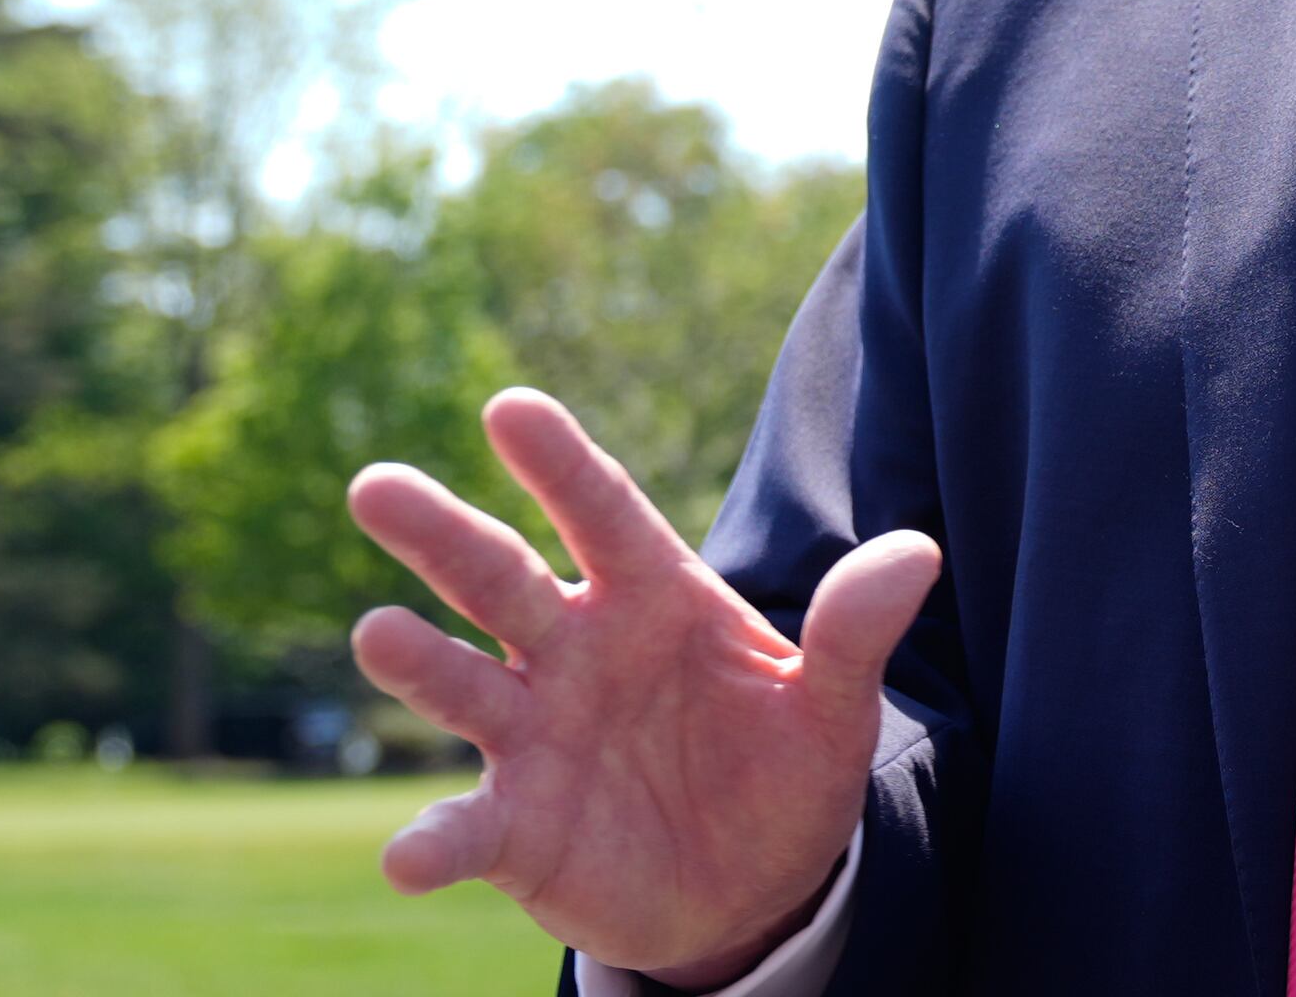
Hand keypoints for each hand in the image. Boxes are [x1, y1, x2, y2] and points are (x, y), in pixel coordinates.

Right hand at [342, 388, 939, 986]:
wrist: (756, 888)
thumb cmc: (782, 767)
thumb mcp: (834, 706)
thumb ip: (856, 631)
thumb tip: (920, 552)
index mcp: (652, 598)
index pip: (604, 514)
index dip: (560, 462)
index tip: (508, 406)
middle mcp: (574, 651)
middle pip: (499, 579)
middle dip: (439, 533)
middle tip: (375, 485)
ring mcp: (534, 736)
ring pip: (464, 684)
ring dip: (419, 662)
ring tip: (377, 633)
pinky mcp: (516, 827)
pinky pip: (467, 829)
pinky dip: (434, 841)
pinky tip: (409, 856)